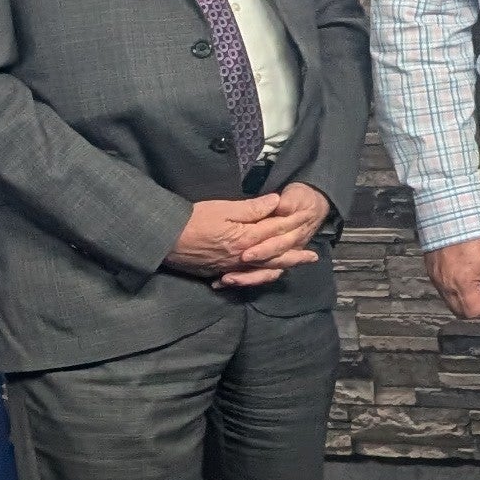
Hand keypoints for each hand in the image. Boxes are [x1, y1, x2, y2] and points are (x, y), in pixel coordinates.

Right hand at [170, 189, 325, 284]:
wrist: (166, 240)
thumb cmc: (193, 220)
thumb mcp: (223, 209)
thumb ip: (251, 208)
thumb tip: (276, 202)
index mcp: (246, 238)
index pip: (276, 230)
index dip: (293, 223)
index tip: (307, 218)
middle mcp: (244, 256)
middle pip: (276, 255)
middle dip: (295, 254)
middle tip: (313, 257)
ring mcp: (233, 266)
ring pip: (264, 268)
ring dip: (282, 267)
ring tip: (294, 267)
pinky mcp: (222, 271)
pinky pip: (248, 277)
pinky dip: (260, 277)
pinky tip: (266, 275)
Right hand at [430, 233, 479, 318]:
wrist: (451, 212)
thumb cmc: (474, 231)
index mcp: (463, 284)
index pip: (474, 312)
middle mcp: (446, 284)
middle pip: (460, 310)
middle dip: (475, 307)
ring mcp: (436, 277)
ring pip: (450, 300)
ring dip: (464, 298)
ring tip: (477, 283)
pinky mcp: (431, 269)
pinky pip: (442, 288)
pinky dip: (453, 288)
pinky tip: (464, 276)